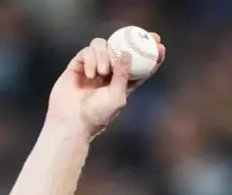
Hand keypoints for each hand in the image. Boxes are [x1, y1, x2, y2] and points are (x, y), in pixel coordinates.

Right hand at [47, 35, 163, 134]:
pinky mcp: (78, 65)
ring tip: (102, 73)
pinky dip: (90, 60)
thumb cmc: (96, 115)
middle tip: (140, 36)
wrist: (71, 121)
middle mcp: (109, 72)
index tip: (160, 45)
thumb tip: (127, 53)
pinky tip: (89, 75)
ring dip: (104, 55)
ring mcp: (93, 67)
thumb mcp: (116, 96)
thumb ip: (123, 75)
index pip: (140, 65)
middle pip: (122, 48)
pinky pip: (87, 51)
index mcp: (123, 82)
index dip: (151, 54)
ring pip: (103, 46)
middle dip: (132, 39)